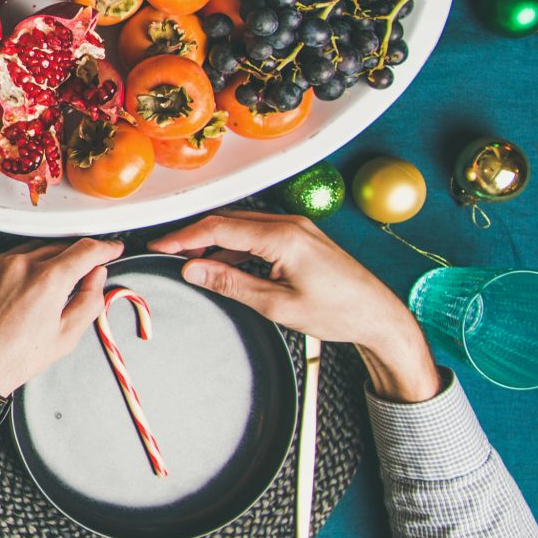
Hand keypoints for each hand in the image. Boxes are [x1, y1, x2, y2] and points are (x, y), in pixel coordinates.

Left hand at [0, 237, 123, 434]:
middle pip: (60, 246)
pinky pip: (10, 257)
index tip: (112, 249)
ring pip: (35, 249)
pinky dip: (25, 265)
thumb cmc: (14, 358)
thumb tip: (97, 276)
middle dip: (78, 257)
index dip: (105, 248)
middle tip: (86, 273)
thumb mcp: (65, 336)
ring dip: (50, 259)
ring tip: (54, 286)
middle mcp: (20, 264)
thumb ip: (89, 301)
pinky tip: (26, 287)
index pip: (85, 250)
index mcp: (47, 280)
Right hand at [150, 211, 439, 400]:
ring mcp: (296, 228)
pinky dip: (234, 246)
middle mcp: (289, 224)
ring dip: (212, 240)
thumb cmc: (338, 313)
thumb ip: (230, 283)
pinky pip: (257, 233)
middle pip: (227, 221)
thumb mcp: (277, 305)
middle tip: (166, 253)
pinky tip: (221, 263)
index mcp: (283, 237)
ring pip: (240, 225)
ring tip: (189, 261)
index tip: (158, 246)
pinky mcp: (300, 237)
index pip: (218, 229)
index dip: (182, 237)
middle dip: (193, 235)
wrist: (379, 316)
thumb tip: (192, 270)